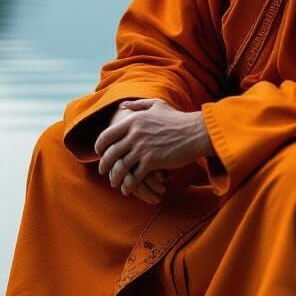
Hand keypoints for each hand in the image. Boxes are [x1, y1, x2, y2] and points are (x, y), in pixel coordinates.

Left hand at [96, 98, 210, 197]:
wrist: (195, 132)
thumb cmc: (177, 119)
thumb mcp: (157, 105)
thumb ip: (138, 105)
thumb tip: (122, 106)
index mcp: (133, 120)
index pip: (107, 135)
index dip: (100, 146)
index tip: (99, 153)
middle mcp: (134, 134)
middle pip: (111, 153)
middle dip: (104, 165)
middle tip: (103, 171)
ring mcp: (142, 148)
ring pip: (120, 167)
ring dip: (115, 177)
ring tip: (114, 182)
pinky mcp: (152, 162)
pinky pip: (134, 177)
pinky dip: (129, 185)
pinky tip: (127, 189)